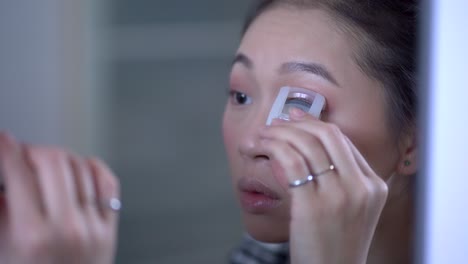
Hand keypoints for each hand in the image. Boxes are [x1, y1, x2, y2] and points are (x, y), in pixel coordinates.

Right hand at [0, 132, 119, 263]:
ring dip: (60, 158)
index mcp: (33, 236)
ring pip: (81, 166)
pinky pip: (108, 181)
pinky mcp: (111, 226)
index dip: (6, 149)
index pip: (19, 174)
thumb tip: (3, 174)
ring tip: (45, 166)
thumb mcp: (1, 248)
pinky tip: (77, 169)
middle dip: (33, 150)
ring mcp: (94, 226)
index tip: (2, 139)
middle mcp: (68, 228)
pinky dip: (91, 167)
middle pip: (54, 161)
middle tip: (22, 156)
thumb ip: (1, 209)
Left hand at [259, 109, 387, 263]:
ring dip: (278, 134)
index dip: (314, 124)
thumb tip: (305, 147)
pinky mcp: (313, 206)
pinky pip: (291, 162)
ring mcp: (340, 196)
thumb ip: (340, 180)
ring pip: (306, 145)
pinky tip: (262, 148)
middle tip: (275, 123)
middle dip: (296, 123)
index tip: (294, 117)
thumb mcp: (351, 210)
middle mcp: (361, 187)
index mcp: (374, 186)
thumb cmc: (334, 245)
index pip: (342, 141)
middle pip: (327, 136)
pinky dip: (273, 148)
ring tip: (261, 136)